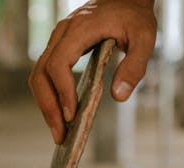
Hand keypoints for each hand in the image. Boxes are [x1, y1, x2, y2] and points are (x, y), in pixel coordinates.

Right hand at [29, 0, 156, 143]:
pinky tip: (61, 116)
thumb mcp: (144, 38)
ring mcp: (57, 41)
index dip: (62, 91)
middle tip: (60, 136)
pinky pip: (45, 76)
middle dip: (48, 107)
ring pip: (38, 77)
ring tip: (59, 132)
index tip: (72, 115)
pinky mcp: (58, 49)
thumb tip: (119, 96)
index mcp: (79, 29)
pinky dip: (50, 98)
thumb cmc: (135, 16)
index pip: (58, 64)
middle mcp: (62, 34)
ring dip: (46, 106)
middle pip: (40, 74)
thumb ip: (134, 66)